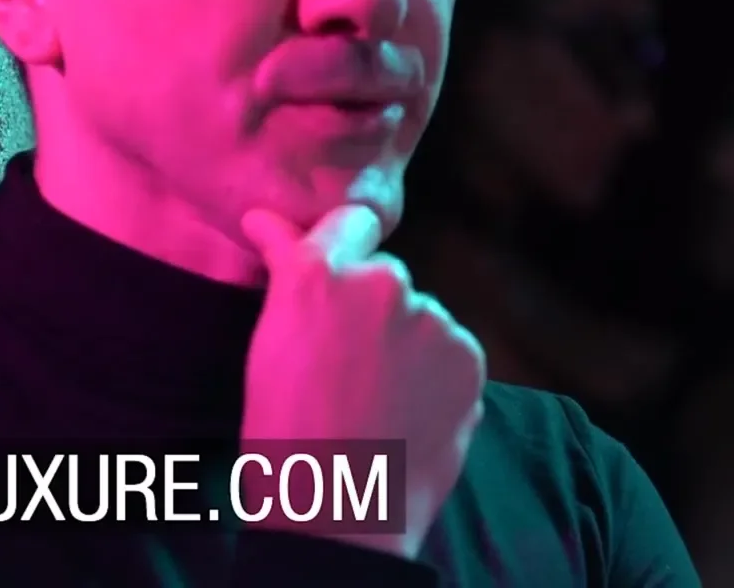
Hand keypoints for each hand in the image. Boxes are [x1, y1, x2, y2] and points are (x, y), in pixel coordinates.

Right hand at [240, 205, 486, 560]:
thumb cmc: (283, 434)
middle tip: (345, 369)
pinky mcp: (469, 354)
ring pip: (419, 319)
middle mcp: (383, 281)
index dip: (345, 245)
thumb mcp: (267, 343)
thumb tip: (264, 219)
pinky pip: (449, 352)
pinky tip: (407, 413)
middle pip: (386, 278)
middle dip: (371, 310)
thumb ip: (285, 271)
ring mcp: (432, 317)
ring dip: (405, 345)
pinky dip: (434, 375)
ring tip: (375, 402)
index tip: (334, 270)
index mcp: (320, 274)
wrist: (337, 513)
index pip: (349, 221)